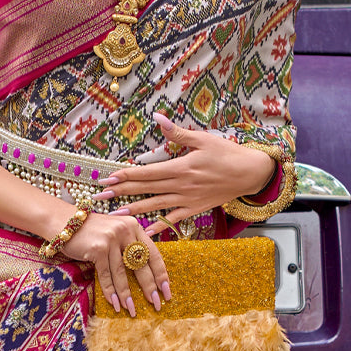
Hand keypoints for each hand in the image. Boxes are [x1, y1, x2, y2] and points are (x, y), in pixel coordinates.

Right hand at [61, 211, 170, 316]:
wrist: (63, 221)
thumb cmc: (90, 231)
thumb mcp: (115, 232)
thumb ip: (129, 246)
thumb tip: (145, 272)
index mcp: (134, 227)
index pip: (153, 253)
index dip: (161, 274)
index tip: (166, 290)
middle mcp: (125, 231)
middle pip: (141, 265)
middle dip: (149, 287)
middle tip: (157, 304)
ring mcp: (111, 239)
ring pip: (122, 273)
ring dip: (127, 295)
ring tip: (132, 310)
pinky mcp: (97, 248)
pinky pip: (106, 275)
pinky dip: (110, 291)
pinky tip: (115, 304)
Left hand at [90, 112, 273, 232]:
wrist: (250, 173)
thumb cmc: (227, 153)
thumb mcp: (203, 139)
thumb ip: (177, 132)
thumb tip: (157, 117)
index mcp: (181, 167)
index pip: (147, 172)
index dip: (126, 175)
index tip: (108, 178)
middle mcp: (182, 186)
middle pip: (146, 189)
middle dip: (121, 192)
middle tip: (100, 196)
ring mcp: (187, 200)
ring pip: (155, 205)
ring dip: (134, 210)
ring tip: (115, 215)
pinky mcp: (195, 209)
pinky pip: (173, 219)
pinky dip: (159, 226)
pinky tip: (145, 233)